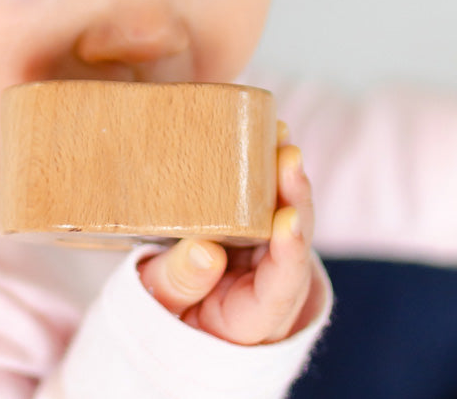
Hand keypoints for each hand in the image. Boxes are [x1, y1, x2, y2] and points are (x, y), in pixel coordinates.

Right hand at [137, 122, 322, 345]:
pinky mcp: (261, 233)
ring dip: (287, 177)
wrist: (170, 308)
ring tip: (280, 135)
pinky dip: (273, 173)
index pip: (281, 289)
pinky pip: (274, 204)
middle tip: (287, 156)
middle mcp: (274, 290)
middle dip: (295, 198)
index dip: (289, 253)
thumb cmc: (166, 310)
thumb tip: (206, 250)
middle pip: (297, 245)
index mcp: (252, 320)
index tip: (287, 220)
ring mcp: (271, 259)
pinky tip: (269, 139)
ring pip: (291, 217)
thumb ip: (180, 283)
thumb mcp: (160, 303)